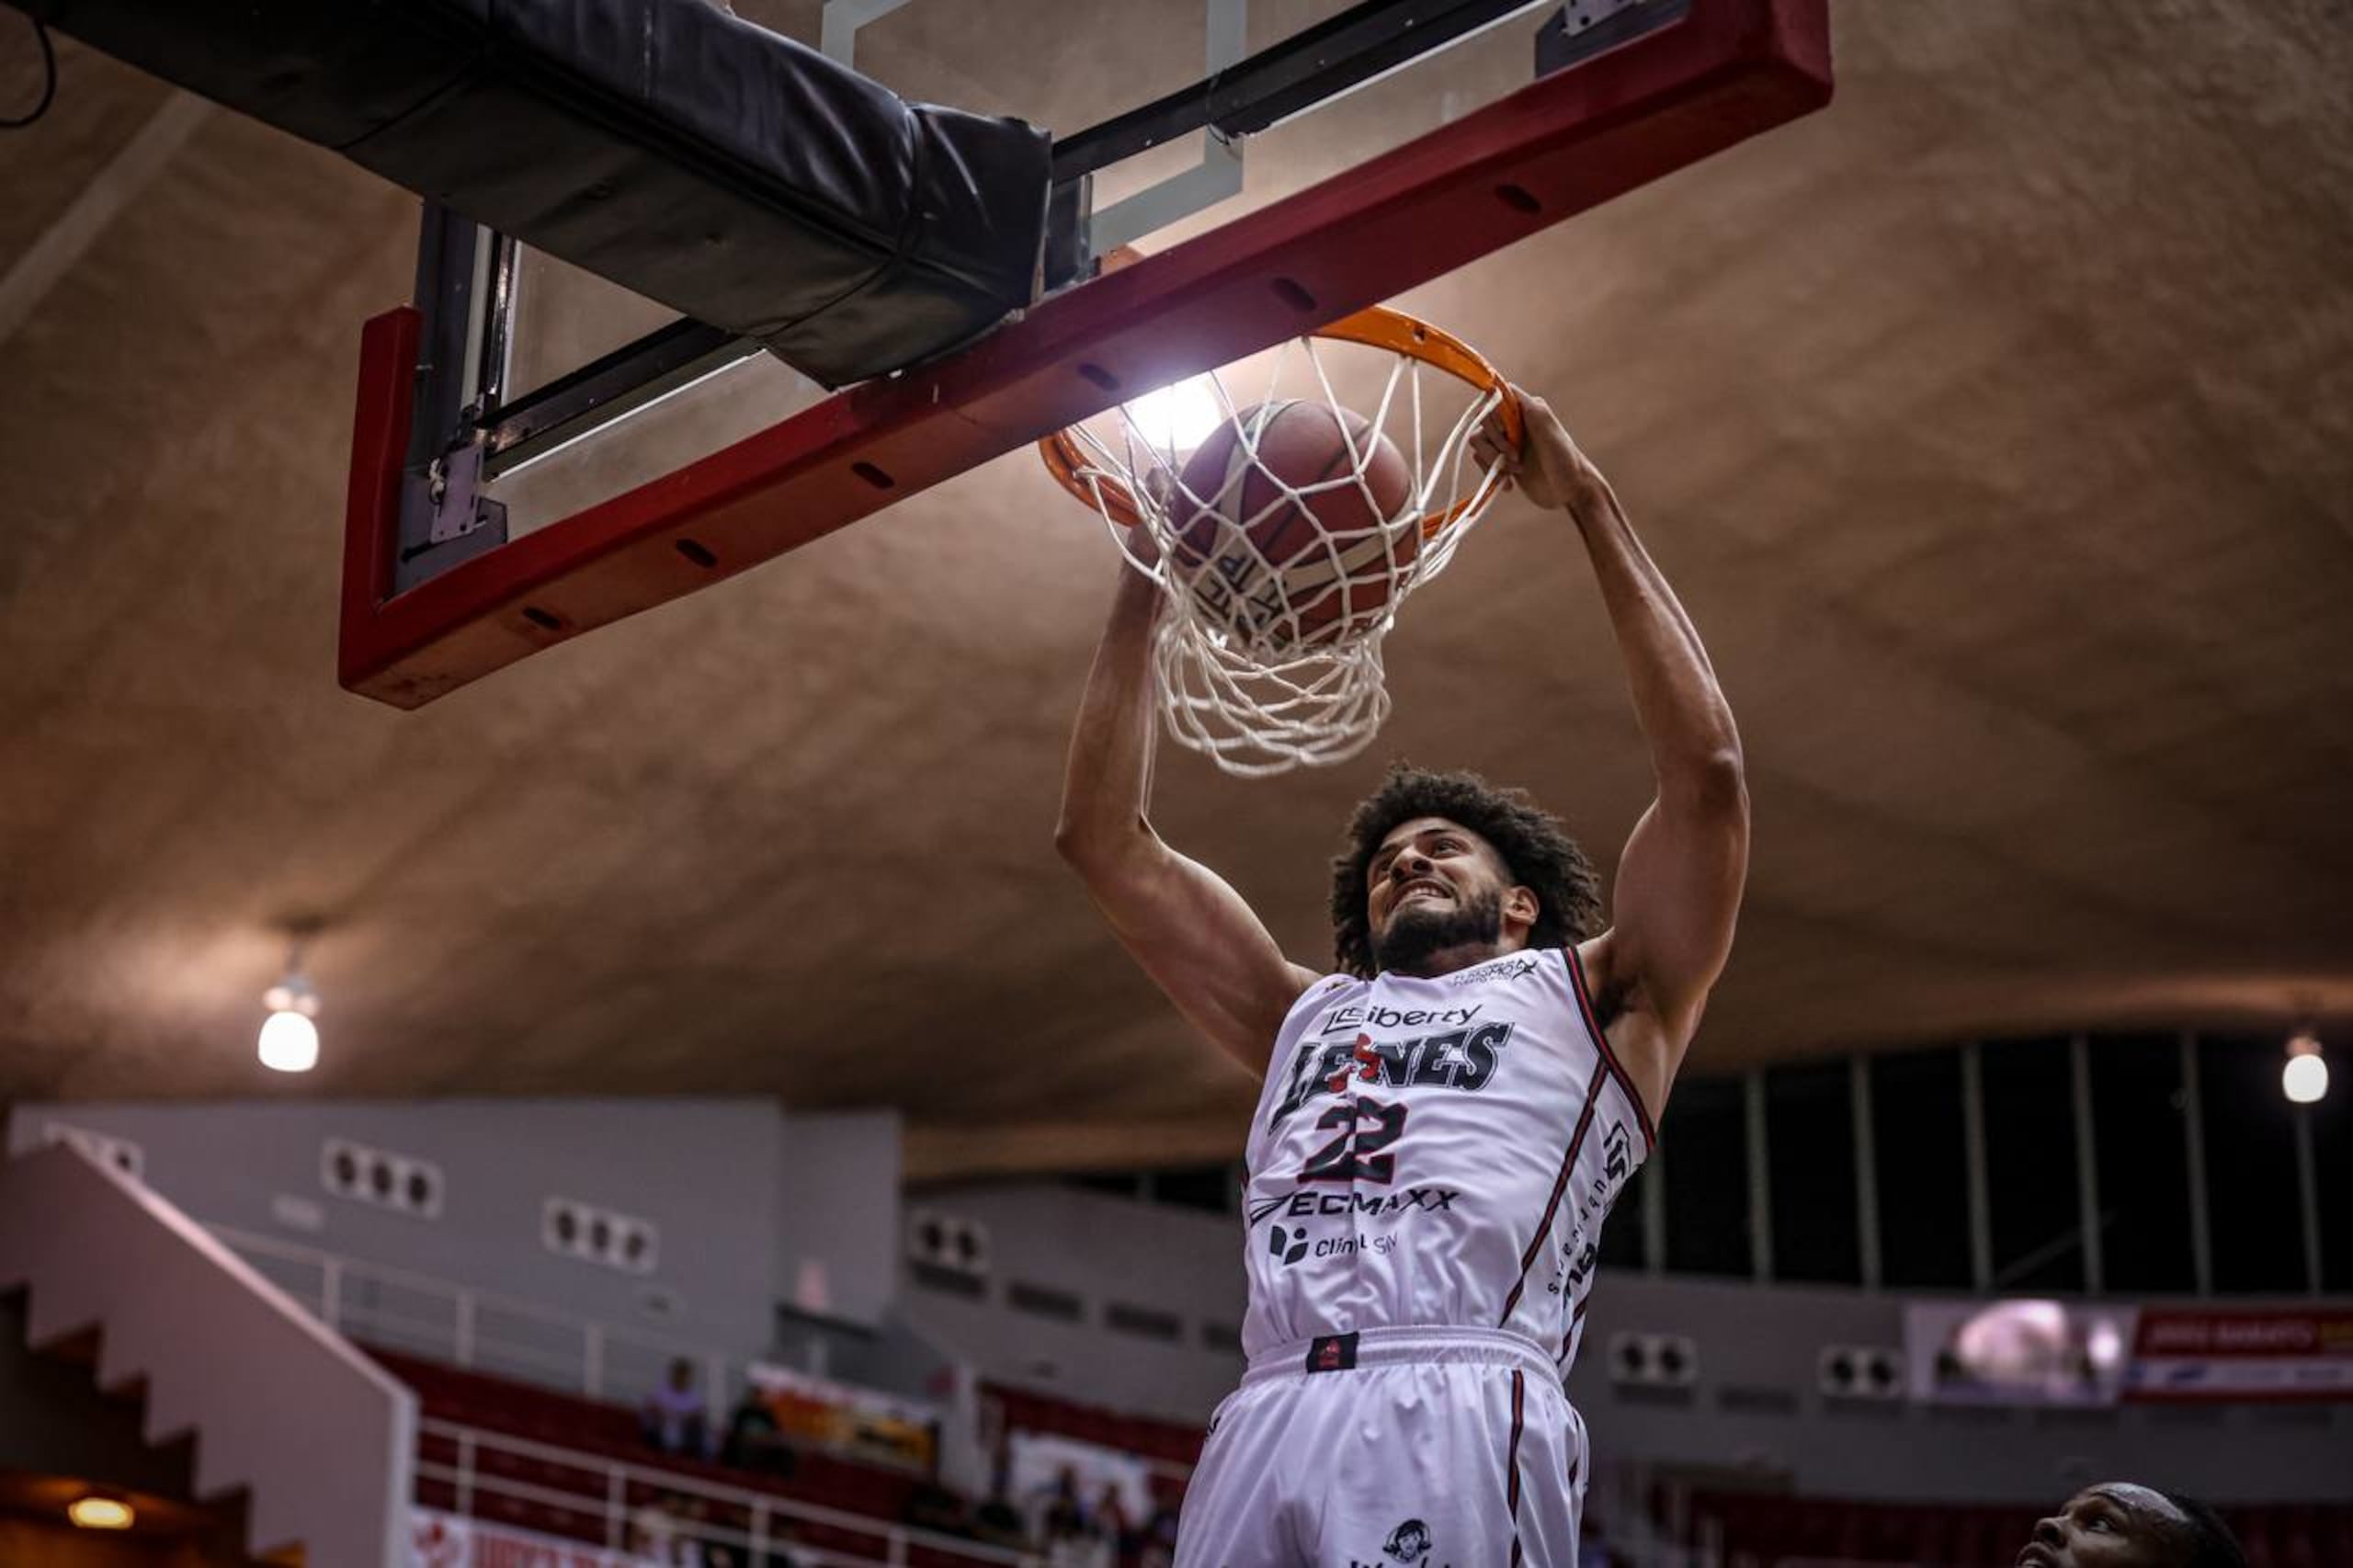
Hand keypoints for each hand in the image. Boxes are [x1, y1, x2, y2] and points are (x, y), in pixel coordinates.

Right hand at [1469, 383, 1608, 513]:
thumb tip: (1502, 386)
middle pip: (1481, 422)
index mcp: (1526, 408)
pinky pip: (1481, 461)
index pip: (1494, 397)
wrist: (1570, 491)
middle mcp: (1514, 422)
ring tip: (1515, 471)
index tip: (1505, 431)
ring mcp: (1507, 441)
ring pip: (1478, 442)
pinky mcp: (1502, 461)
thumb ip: (1527, 408)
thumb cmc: (1565, 460)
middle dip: (1495, 443)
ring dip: (1493, 460)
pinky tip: (1508, 483)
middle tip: (1516, 457)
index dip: (1492, 414)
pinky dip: (1491, 473)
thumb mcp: (1549, 431)